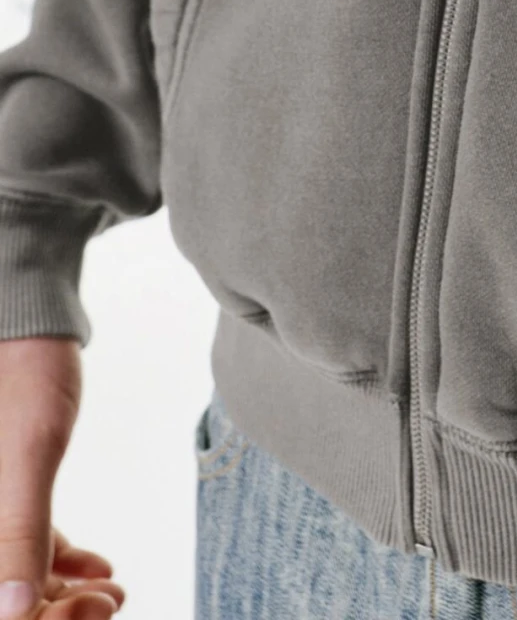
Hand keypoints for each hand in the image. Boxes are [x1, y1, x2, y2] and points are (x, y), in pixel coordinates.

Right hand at [0, 339, 125, 617]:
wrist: (23, 321)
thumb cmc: (19, 372)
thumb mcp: (25, 453)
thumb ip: (17, 532)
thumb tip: (13, 614)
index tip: (89, 613)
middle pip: (3, 598)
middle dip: (51, 615)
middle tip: (109, 604)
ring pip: (11, 583)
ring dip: (58, 600)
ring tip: (111, 594)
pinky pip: (17, 552)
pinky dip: (54, 569)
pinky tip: (98, 570)